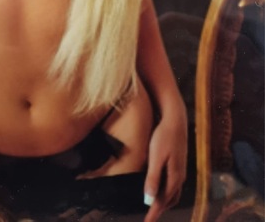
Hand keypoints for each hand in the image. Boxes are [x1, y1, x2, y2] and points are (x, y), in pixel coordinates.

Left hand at [143, 105, 187, 221]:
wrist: (175, 120)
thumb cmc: (164, 137)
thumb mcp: (156, 157)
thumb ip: (153, 179)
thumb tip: (149, 200)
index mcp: (175, 177)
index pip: (162, 201)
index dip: (153, 213)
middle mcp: (180, 177)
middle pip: (169, 200)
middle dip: (159, 210)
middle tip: (149, 218)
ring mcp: (181, 171)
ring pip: (173, 194)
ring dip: (164, 202)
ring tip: (154, 208)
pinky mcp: (179, 164)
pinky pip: (174, 185)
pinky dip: (167, 192)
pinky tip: (160, 189)